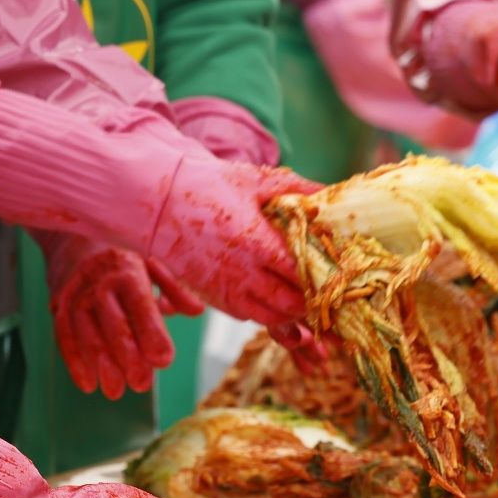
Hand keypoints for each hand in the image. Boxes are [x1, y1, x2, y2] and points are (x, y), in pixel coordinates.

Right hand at [43, 235, 203, 400]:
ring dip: (101, 365)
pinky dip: (74, 362)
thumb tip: (197, 311)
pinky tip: (87, 385)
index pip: (140, 303)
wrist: (72, 236)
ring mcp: (75, 292)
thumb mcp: (151, 262)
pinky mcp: (58, 304)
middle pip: (113, 322)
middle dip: (127, 356)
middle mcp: (99, 280)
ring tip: (115, 392)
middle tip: (141, 385)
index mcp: (128, 268)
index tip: (164, 360)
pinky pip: (63, 336)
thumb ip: (174, 288)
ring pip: (86, 332)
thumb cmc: (122, 256)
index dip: (151, 332)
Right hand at [152, 160, 315, 328]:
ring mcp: (227, 288)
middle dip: (313, 300)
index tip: (339, 273)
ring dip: (293, 312)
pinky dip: (268, 313)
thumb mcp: (255, 180)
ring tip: (306, 297)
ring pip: (272, 317)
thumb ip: (296, 188)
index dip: (325, 277)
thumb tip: (330, 192)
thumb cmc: (208, 185)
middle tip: (329, 291)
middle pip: (292, 302)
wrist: (158, 203)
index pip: (303, 273)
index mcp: (257, 242)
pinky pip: (249, 317)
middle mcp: (243, 272)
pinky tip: (276, 298)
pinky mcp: (214, 297)